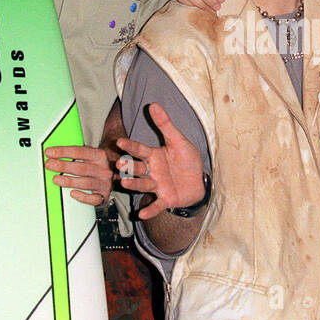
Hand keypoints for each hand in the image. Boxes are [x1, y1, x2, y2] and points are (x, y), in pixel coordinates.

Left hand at [44, 144, 114, 205]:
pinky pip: (94, 199)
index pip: (79, 151)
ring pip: (86, 183)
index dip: (63, 151)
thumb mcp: (90, 153)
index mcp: (99, 155)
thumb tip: (54, 152)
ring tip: (56, 179)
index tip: (50, 152)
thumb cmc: (96, 164)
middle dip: (63, 166)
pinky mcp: (104, 196)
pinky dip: (83, 197)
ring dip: (69, 181)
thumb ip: (75, 153)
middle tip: (49, 165)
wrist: (116, 173)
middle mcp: (103, 169)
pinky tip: (73, 193)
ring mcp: (104, 183)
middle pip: (81, 168)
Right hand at [114, 103, 204, 219]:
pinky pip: (156, 205)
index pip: (140, 149)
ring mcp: (158, 186)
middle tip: (120, 164)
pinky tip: (142, 214)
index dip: (130, 146)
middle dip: (128, 167)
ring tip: (125, 183)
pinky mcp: (166, 199)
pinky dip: (150, 210)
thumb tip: (154, 104)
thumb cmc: (186, 159)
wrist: (200, 180)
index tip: (120, 141)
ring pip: (143, 184)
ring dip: (134, 184)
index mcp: (154, 155)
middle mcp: (152, 171)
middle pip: (137, 168)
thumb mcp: (178, 140)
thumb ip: (165, 124)